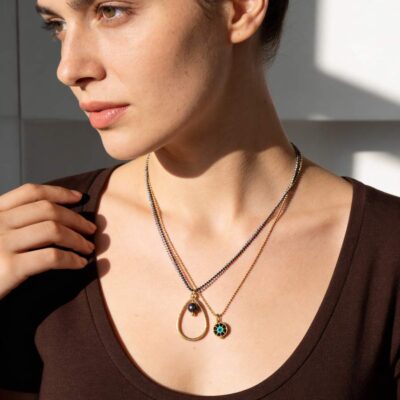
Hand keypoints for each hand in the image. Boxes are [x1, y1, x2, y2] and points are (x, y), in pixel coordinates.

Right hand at [0, 183, 97, 299]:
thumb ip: (11, 224)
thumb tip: (53, 217)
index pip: (30, 192)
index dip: (59, 192)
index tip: (79, 198)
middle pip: (47, 210)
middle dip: (76, 218)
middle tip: (91, 230)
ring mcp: (0, 244)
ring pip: (53, 230)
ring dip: (78, 238)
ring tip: (88, 248)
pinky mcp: (7, 268)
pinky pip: (52, 257)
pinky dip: (71, 259)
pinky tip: (79, 264)